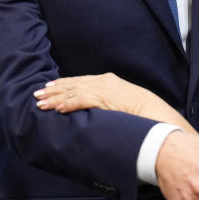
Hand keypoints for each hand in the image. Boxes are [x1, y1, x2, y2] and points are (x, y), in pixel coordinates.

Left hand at [34, 73, 195, 132]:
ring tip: (41, 103)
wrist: (160, 117)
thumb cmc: (146, 116)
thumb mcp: (125, 106)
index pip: (82, 82)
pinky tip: (58, 109)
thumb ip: (110, 106)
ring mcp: (106, 89)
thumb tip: (98, 115)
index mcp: (110, 82)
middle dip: (54, 90)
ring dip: (56, 98)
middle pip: (74, 84)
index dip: (64, 86)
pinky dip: (69, 104)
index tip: (49, 89)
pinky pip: (83, 100)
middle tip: (38, 95)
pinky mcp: (107, 99)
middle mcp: (106, 82)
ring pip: (74, 91)